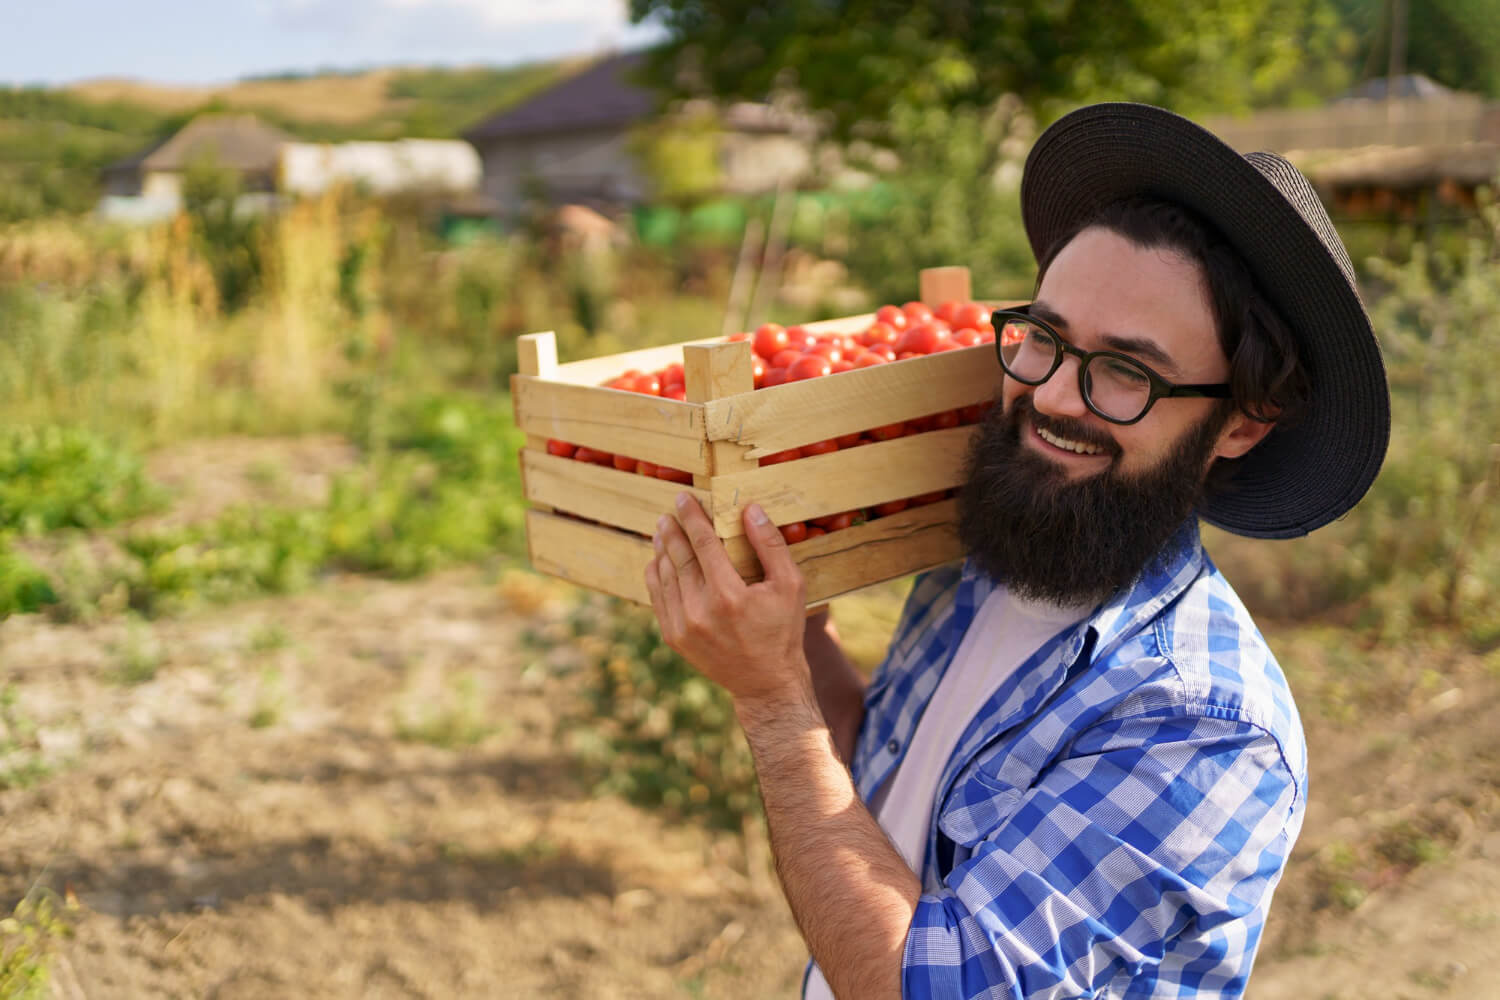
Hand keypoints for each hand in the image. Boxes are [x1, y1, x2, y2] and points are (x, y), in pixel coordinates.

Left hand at [645, 493, 811, 714]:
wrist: (765, 682)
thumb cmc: (782, 630)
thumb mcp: (790, 586)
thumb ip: (771, 545)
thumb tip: (751, 510)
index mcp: (729, 595)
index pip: (703, 544)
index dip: (692, 518)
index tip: (683, 498)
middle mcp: (700, 611)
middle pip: (678, 558)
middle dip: (672, 531)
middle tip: (668, 512)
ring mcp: (683, 626)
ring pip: (665, 576)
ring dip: (662, 550)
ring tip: (662, 531)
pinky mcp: (674, 637)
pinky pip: (658, 598)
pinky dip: (656, 576)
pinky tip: (658, 561)